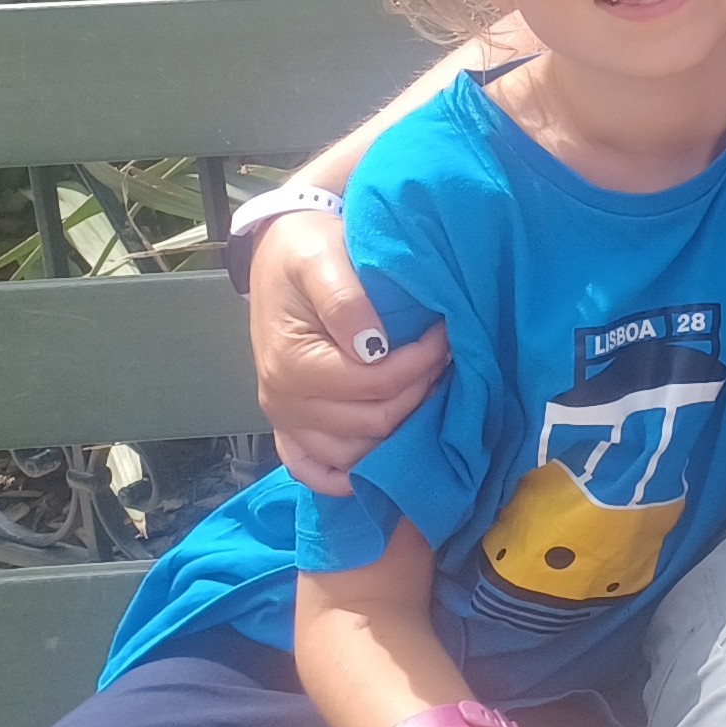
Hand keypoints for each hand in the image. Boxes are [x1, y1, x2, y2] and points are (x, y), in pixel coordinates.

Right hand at [249, 211, 446, 494]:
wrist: (279, 251)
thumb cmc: (304, 251)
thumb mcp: (321, 258)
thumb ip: (345, 301)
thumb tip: (374, 346)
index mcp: (291, 363)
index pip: (375, 385)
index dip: (420, 364)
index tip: (445, 334)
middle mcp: (282, 402)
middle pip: (373, 424)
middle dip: (419, 393)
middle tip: (445, 358)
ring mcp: (284, 420)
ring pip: (354, 456)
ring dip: (398, 432)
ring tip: (425, 389)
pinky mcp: (289, 426)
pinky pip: (314, 471)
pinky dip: (347, 475)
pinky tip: (381, 461)